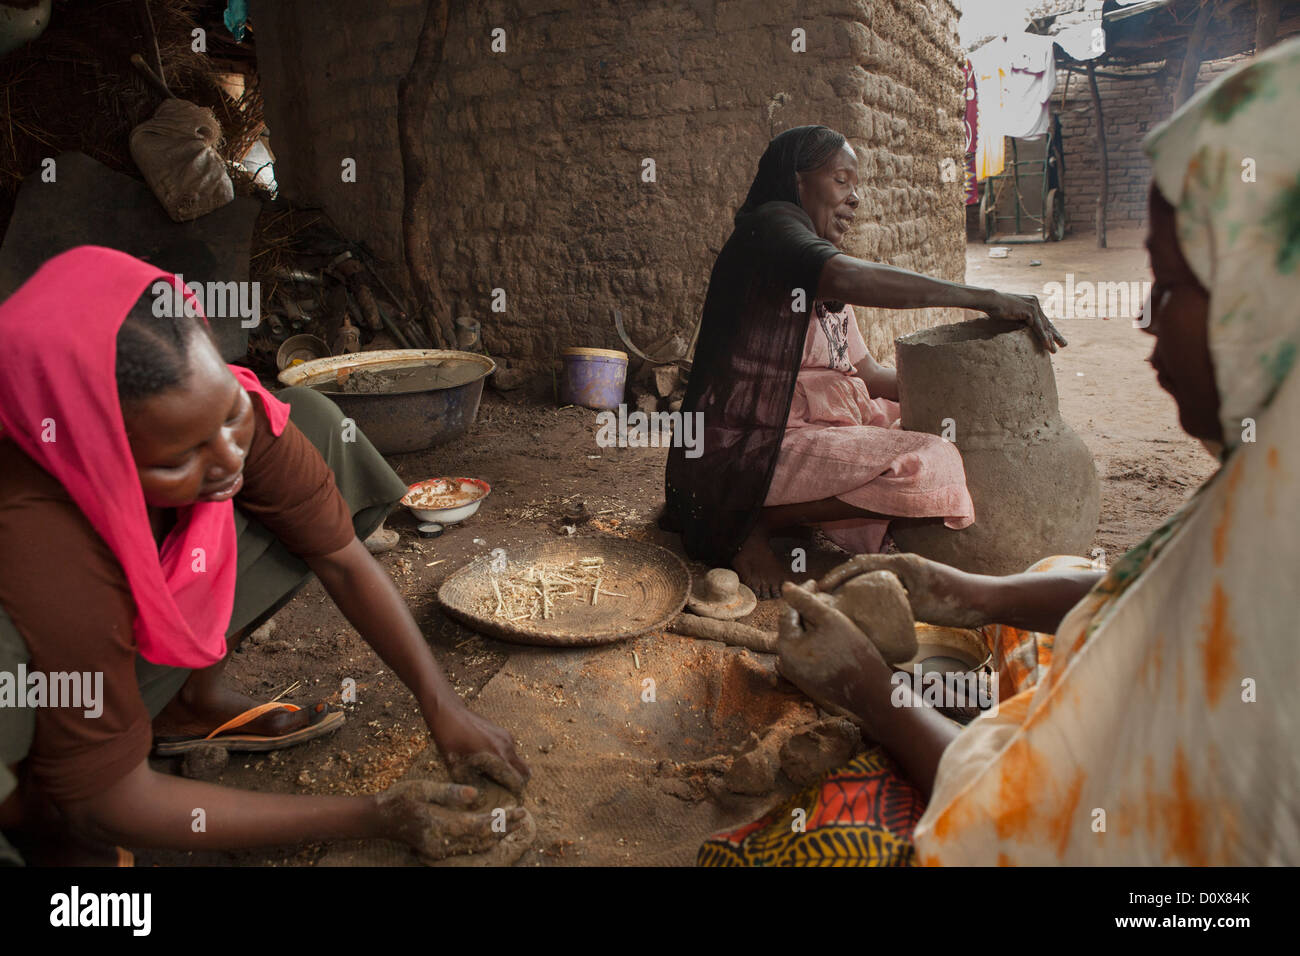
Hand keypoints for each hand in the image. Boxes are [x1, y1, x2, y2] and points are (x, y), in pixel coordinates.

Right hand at [375, 780, 528, 861]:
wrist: (380, 818)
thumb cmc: (402, 797)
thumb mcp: (424, 788)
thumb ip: (450, 793)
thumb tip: (476, 795)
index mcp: (441, 823)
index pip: (480, 825)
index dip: (502, 821)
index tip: (520, 812)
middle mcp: (442, 841)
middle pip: (481, 839)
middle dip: (504, 829)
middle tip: (523, 818)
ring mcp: (439, 850)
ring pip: (476, 847)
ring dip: (495, 837)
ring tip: (513, 825)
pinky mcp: (437, 851)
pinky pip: (466, 849)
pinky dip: (482, 841)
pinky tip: (492, 833)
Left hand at [430, 705, 530, 794]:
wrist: (448, 712)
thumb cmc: (449, 740)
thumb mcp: (457, 768)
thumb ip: (472, 784)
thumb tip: (480, 800)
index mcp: (498, 756)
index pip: (517, 781)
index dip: (515, 794)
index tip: (508, 802)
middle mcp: (507, 746)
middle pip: (524, 771)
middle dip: (517, 784)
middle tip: (504, 792)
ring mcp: (507, 737)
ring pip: (517, 761)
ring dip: (510, 771)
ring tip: (491, 777)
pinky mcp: (503, 732)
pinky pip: (510, 751)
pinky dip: (505, 760)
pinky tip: (487, 762)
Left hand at [777, 581, 889, 722]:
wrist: (871, 692)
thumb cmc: (852, 653)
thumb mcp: (830, 620)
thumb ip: (805, 601)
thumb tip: (786, 586)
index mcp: (786, 648)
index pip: (788, 612)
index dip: (801, 594)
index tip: (816, 582)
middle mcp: (786, 663)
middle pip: (793, 626)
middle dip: (805, 610)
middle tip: (823, 594)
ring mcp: (796, 673)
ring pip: (800, 639)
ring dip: (811, 624)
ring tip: (828, 611)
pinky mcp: (809, 679)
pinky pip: (808, 652)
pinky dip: (816, 639)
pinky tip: (831, 632)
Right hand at [818, 553, 988, 628]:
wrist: (984, 601)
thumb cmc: (957, 600)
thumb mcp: (924, 603)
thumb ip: (898, 601)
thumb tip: (868, 609)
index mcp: (903, 563)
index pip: (862, 563)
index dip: (839, 574)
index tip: (821, 587)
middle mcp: (903, 565)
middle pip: (863, 569)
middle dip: (840, 581)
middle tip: (822, 596)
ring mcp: (908, 576)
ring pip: (873, 579)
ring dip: (853, 589)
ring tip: (835, 604)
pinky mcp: (914, 588)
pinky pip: (885, 589)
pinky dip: (869, 597)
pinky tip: (863, 612)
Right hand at [981, 291, 1065, 351]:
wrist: (990, 301)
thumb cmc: (995, 309)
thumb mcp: (1010, 316)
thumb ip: (1018, 321)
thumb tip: (1019, 331)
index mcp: (1031, 303)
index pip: (1042, 319)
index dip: (1049, 330)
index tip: (1054, 339)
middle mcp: (1035, 302)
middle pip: (1047, 322)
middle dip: (1055, 335)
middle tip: (1064, 345)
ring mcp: (1033, 305)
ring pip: (1044, 326)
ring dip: (1050, 339)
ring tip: (1055, 350)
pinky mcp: (1030, 310)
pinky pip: (1038, 327)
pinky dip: (1043, 337)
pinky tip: (1047, 346)